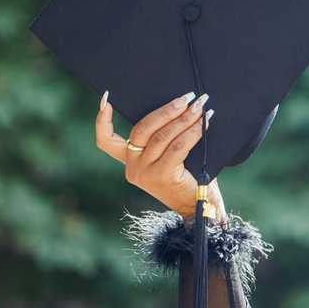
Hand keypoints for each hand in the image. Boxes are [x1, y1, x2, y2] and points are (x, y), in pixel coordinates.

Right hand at [94, 90, 226, 221]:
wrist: (201, 210)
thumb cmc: (190, 181)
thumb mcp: (172, 159)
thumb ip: (167, 140)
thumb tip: (181, 108)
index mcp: (130, 162)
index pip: (106, 142)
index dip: (102, 121)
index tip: (106, 99)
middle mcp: (133, 167)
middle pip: (142, 128)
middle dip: (167, 109)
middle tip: (188, 97)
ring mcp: (145, 172)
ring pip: (162, 135)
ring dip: (184, 117)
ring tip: (201, 106)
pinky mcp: (162, 175)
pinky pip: (178, 146)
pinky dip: (193, 131)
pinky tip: (206, 122)